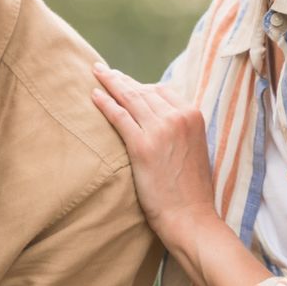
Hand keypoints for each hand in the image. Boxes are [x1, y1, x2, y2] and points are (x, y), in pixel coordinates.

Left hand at [91, 62, 220, 247]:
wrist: (190, 216)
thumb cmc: (189, 190)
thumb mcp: (194, 150)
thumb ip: (181, 130)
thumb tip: (162, 123)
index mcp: (193, 115)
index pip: (161, 91)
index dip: (141, 86)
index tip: (125, 82)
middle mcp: (178, 117)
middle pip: (143, 90)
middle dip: (121, 79)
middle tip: (103, 70)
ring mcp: (160, 129)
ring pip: (130, 98)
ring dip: (110, 83)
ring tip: (96, 74)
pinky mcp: (141, 145)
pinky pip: (119, 116)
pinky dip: (104, 103)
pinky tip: (93, 95)